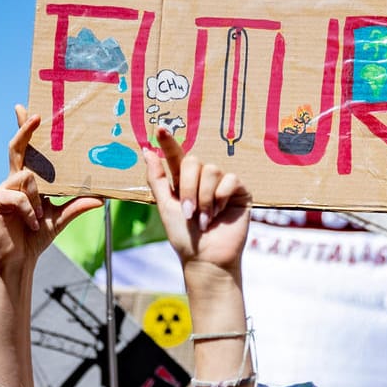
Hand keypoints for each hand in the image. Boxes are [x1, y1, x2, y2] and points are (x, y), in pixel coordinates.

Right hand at [0, 106, 102, 279]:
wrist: (17, 260)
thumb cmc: (34, 237)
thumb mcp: (60, 219)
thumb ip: (77, 206)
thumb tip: (101, 199)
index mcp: (27, 180)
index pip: (25, 150)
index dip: (24, 129)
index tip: (26, 109)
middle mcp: (13, 180)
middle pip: (17, 148)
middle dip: (25, 130)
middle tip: (35, 115)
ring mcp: (3, 190)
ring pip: (26, 176)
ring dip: (36, 195)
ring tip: (39, 217)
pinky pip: (19, 197)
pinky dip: (30, 211)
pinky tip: (32, 224)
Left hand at [144, 127, 249, 274]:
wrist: (207, 258)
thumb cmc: (184, 237)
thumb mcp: (165, 207)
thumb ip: (157, 179)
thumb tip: (146, 151)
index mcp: (183, 181)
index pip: (176, 156)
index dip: (168, 142)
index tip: (159, 128)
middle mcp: (203, 179)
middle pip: (193, 161)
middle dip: (188, 187)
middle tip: (189, 212)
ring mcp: (222, 183)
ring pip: (211, 170)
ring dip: (204, 197)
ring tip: (204, 219)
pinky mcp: (239, 190)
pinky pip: (230, 179)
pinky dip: (221, 198)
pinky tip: (220, 214)